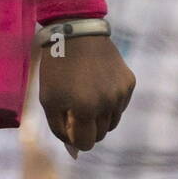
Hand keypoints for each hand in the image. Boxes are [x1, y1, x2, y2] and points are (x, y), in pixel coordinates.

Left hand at [37, 34, 134, 153]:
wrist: (74, 31)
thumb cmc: (56, 66)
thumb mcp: (48, 97)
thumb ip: (59, 126)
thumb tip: (74, 147)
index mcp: (85, 108)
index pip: (86, 143)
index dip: (75, 139)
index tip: (68, 127)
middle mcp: (108, 103)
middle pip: (100, 134)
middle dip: (87, 128)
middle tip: (74, 109)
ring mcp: (121, 93)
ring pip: (112, 121)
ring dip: (99, 116)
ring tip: (85, 95)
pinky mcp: (129, 82)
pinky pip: (120, 104)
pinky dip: (109, 101)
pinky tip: (96, 84)